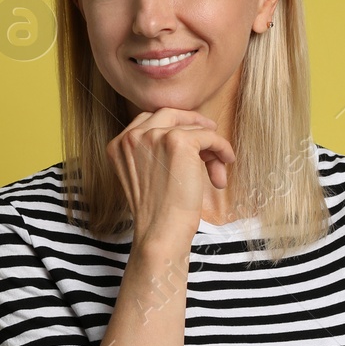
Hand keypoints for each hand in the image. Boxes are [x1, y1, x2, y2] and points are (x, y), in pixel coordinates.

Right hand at [105, 108, 235, 251]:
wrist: (160, 231)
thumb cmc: (156, 212)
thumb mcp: (142, 175)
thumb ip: (149, 152)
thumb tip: (185, 133)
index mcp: (118, 145)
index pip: (147, 120)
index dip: (171, 125)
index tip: (188, 134)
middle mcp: (132, 136)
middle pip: (169, 114)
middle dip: (192, 124)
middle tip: (209, 135)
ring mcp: (155, 136)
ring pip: (192, 127)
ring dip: (210, 147)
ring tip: (217, 169)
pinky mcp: (179, 141)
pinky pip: (210, 136)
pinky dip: (222, 148)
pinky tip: (226, 162)